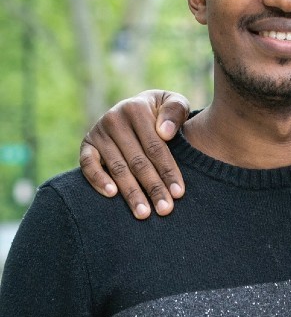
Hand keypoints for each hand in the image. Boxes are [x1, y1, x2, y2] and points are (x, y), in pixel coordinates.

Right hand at [79, 90, 190, 218]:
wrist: (137, 107)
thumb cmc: (162, 112)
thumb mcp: (173, 103)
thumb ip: (175, 111)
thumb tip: (165, 132)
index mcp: (137, 109)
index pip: (155, 147)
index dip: (168, 171)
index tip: (179, 193)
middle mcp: (115, 119)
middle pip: (138, 161)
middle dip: (153, 187)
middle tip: (165, 209)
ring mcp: (98, 132)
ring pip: (117, 168)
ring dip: (131, 192)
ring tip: (143, 213)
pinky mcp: (86, 144)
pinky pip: (88, 165)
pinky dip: (98, 179)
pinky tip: (112, 195)